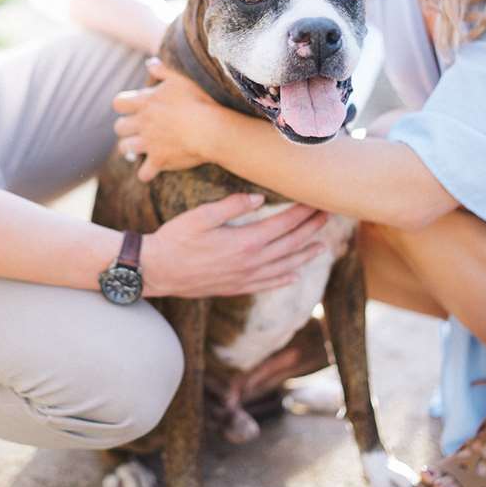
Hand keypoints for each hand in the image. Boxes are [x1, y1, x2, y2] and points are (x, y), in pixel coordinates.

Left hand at [113, 58, 216, 181]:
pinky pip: (144, 173)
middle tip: (138, 130)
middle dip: (126, 129)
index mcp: (145, 102)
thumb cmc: (198, 100)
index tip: (132, 108)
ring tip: (141, 149)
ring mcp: (149, 143)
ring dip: (131, 150)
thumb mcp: (181, 78)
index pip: (118, 103)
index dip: (123, 106)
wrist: (210, 128)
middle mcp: (142, 123)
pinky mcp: (159, 160)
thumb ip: (162, 70)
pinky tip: (152, 171)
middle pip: (119, 128)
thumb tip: (149, 63)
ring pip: (125, 149)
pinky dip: (147, 173)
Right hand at [141, 192, 327, 297]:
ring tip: (322, 247)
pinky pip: (267, 285)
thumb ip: (231, 206)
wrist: (157, 271)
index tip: (317, 202)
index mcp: (244, 242)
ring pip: (284, 267)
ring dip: (305, 255)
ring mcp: (244, 278)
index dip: (302, 214)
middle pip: (290, 245)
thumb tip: (258, 198)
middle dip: (311, 230)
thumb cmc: (175, 239)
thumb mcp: (200, 216)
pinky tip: (294, 275)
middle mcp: (250, 263)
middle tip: (328, 217)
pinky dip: (284, 279)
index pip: (282, 225)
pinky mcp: (235, 288)